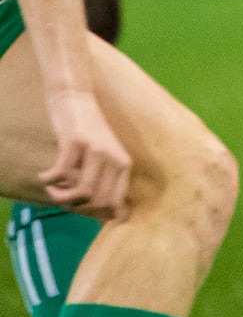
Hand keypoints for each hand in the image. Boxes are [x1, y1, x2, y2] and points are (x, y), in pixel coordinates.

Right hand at [39, 89, 131, 220]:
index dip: (94, 215)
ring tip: (52, 190)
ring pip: (82, 192)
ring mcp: (97, 150)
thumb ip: (107, 185)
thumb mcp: (104, 159)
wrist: (76, 97)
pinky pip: (62, 174)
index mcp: (124, 166)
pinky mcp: (76, 142)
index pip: (114, 205)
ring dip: (61, 197)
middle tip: (61, 199)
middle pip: (98, 203)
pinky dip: (49, 181)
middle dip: (76, 208)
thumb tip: (115, 219)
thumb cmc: (88, 134)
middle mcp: (116, 158)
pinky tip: (44, 176)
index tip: (78, 209)